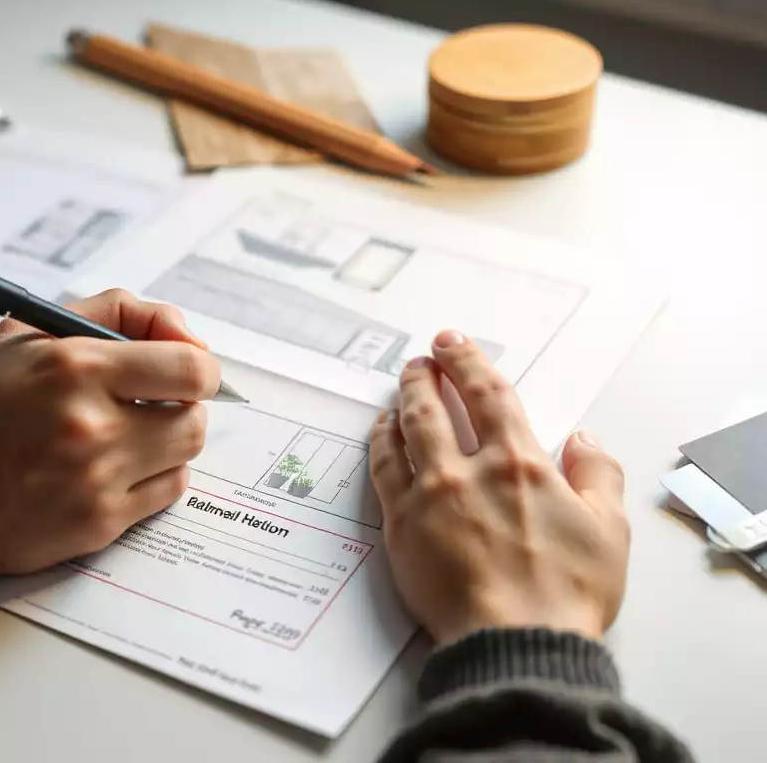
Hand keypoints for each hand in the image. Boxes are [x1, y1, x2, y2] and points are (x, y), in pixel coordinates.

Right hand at [0, 289, 219, 581]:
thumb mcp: (27, 332)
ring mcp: (99, 481)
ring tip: (126, 436)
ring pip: (186, 455)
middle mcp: (92, 426)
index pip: (190, 366)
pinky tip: (115, 469)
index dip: (197, 365)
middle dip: (181, 406)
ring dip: (167, 442)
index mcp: (75, 367)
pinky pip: (167, 493)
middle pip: (195, 417)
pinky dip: (152, 477)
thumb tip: (184, 335)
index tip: (183, 370)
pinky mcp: (101, 524)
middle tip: (149, 404)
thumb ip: (113, 312)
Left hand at [369, 330, 628, 645]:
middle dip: (426, 374)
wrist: (514, 644)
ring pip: (405, 431)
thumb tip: (584, 439)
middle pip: (436, 406)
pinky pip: (383, 470)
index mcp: (520, 464)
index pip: (488, 395)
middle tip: (422, 360)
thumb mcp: (608, 530)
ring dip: (402, 402)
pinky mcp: (400, 526)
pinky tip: (381, 433)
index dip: (469, 363)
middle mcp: (468, 470)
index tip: (453, 344)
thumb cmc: (565, 594)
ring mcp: (428, 496)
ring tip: (400, 389)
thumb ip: (598, 475)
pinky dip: (380, 443)